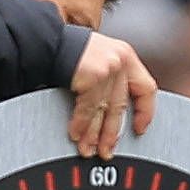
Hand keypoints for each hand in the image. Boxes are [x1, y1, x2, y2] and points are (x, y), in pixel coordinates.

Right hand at [67, 30, 154, 158]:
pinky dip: (80, 124)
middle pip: (120, 105)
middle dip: (111, 132)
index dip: (145, 111)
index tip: (140, 128)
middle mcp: (120, 61)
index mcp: (126, 56)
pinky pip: (88, 108)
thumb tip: (114, 108)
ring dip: (94, 134)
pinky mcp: (92, 75)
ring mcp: (108, 68)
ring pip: (104, 110)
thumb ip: (111, 76)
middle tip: (107, 149)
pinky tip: (76, 135)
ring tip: (90, 148)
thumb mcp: (98, 57)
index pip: (146, 89)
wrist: (43, 39)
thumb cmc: (67, 48)